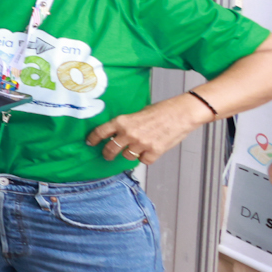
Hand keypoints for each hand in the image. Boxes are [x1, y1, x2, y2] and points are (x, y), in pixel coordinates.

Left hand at [86, 95, 201, 165]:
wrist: (181, 114)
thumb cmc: (161, 110)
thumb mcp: (138, 113)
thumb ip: (127, 123)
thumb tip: (119, 131)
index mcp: (123, 121)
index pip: (101, 132)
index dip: (93, 139)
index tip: (90, 142)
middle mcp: (129, 134)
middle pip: (111, 149)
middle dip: (107, 154)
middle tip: (107, 155)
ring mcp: (141, 144)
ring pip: (127, 156)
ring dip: (129, 154)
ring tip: (135, 149)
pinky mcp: (154, 152)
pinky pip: (144, 160)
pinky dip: (146, 157)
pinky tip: (149, 151)